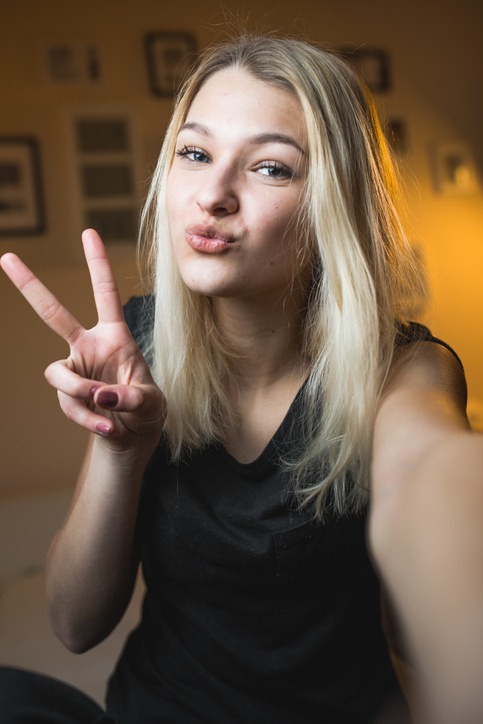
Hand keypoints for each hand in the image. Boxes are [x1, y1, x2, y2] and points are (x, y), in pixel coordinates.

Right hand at [0, 229, 165, 447]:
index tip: (88, 232)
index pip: (105, 294)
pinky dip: (87, 417)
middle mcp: (89, 347)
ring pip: (58, 374)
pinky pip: (68, 405)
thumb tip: (99, 394)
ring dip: (78, 392)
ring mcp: (76, 370)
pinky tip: (107, 427)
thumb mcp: (151, 403)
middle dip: (30, 286)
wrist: (133, 435)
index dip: (97, 264)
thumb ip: (129, 397)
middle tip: (5, 257)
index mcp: (115, 336)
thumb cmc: (146, 409)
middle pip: (53, 313)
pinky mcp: (67, 396)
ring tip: (103, 407)